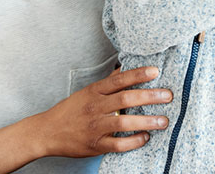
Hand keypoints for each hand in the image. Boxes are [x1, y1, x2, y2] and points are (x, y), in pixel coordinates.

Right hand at [35, 66, 171, 156]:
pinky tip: (145, 138)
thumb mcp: (86, 92)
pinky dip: (134, 141)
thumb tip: (126, 69)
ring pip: (124, 122)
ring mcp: (95, 126)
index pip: (119, 79)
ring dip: (147, 121)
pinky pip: (118, 144)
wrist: (46, 132)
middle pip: (126, 99)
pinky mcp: (95, 145)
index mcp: (94, 91)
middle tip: (168, 96)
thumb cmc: (70, 110)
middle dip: (150, 97)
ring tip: (164, 120)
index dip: (138, 74)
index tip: (156, 71)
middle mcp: (95, 107)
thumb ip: (107, 83)